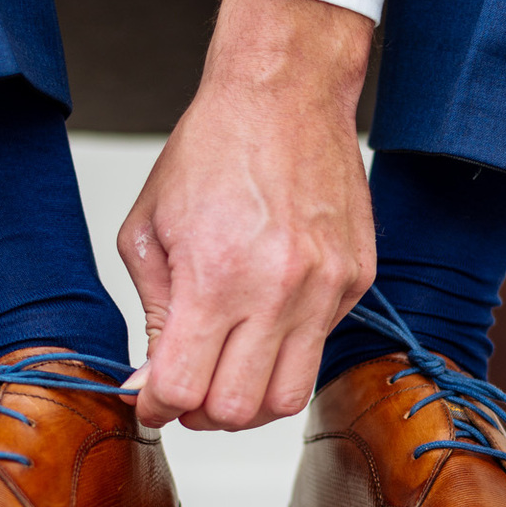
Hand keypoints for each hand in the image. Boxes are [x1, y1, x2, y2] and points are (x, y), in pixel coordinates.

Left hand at [117, 0, 376, 430]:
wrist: (284, 94)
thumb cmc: (211, 150)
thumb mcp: (149, 230)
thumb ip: (155, 314)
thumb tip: (153, 382)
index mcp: (215, 278)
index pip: (183, 390)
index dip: (157, 407)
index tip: (150, 402)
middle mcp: (277, 291)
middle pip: (237, 410)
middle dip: (201, 412)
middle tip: (186, 391)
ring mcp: (325, 289)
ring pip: (288, 399)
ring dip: (250, 400)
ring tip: (227, 372)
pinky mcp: (356, 282)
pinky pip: (320, 348)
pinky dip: (287, 351)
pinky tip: (265, 318)